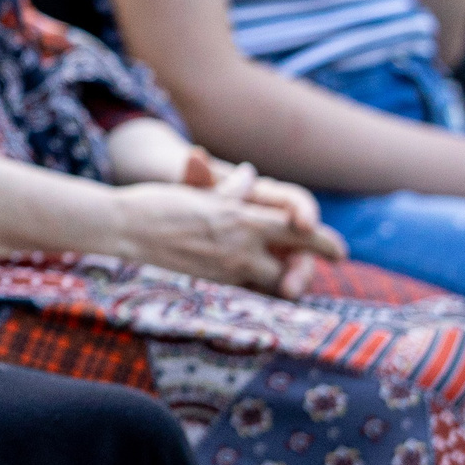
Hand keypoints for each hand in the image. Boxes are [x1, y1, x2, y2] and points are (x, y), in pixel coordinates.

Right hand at [112, 165, 345, 297]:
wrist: (123, 230)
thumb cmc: (159, 203)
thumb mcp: (200, 192)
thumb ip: (231, 190)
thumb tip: (250, 177)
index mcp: (242, 221)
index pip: (298, 233)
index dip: (324, 243)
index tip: (340, 252)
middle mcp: (240, 250)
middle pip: (289, 267)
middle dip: (302, 269)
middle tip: (308, 269)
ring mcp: (226, 271)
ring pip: (268, 281)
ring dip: (276, 277)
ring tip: (278, 272)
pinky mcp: (211, 284)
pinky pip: (243, 287)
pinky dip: (250, 281)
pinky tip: (244, 274)